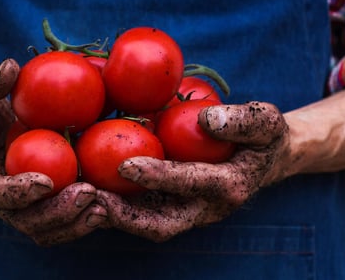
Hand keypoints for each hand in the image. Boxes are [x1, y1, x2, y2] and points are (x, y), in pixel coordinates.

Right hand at [0, 59, 105, 245]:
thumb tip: (9, 69)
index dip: (17, 193)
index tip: (46, 181)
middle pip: (25, 221)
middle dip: (57, 212)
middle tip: (88, 193)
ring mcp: (22, 209)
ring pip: (47, 230)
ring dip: (76, 222)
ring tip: (105, 207)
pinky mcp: (44, 208)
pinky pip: (63, 224)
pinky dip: (84, 220)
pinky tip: (110, 205)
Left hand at [97, 101, 289, 241]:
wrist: (263, 160)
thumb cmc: (262, 138)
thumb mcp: (265, 122)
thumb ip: (242, 120)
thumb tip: (205, 119)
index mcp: (228, 186)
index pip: (191, 184)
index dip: (159, 176)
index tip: (126, 164)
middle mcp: (204, 209)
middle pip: (162, 224)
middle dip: (126, 217)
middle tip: (91, 199)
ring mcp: (186, 213)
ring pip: (144, 225)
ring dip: (112, 217)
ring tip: (79, 198)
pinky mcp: (171, 208)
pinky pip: (140, 213)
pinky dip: (114, 207)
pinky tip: (87, 189)